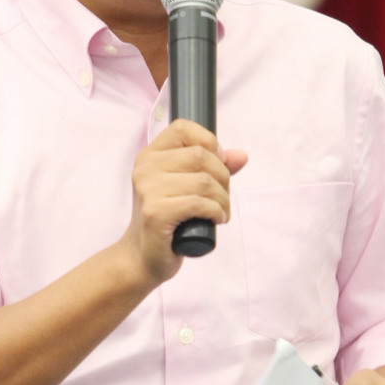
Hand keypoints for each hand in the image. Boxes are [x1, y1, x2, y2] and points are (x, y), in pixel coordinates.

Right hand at [120, 120, 248, 285]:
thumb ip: (213, 168)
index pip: (183, 128)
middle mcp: (145, 168)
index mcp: (150, 155)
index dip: (209, 142)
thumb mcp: (187, 188)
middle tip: (222, 197)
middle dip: (223, 177)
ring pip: (204, 181)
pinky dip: (216, 211)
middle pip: (200, 155)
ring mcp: (148, 190)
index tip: (217, 165)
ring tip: (221, 212)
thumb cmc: (167, 220)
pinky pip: (199, 203)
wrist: (143, 256)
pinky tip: (216, 219)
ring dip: (223, 199)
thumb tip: (240, 156)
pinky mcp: (156, 213)